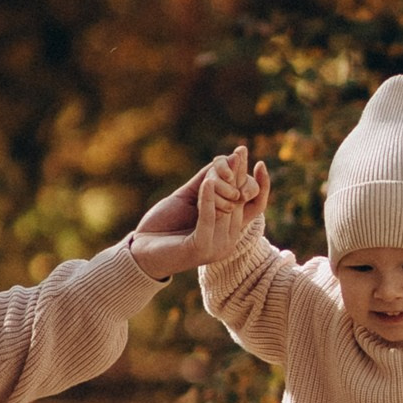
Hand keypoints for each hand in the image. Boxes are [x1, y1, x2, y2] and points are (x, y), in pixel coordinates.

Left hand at [131, 145, 265, 278]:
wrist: (141, 248)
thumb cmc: (166, 223)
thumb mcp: (189, 197)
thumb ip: (209, 181)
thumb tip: (229, 158)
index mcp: (229, 229)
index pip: (254, 206)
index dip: (260, 186)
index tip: (261, 163)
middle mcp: (229, 240)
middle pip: (241, 203)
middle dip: (240, 175)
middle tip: (240, 152)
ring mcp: (217, 247)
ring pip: (226, 209)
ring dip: (221, 185)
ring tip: (219, 164)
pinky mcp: (201, 249)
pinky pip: (208, 220)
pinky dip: (208, 200)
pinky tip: (207, 183)